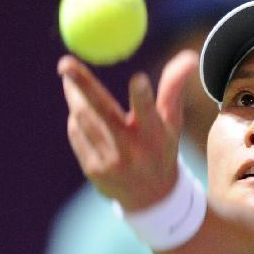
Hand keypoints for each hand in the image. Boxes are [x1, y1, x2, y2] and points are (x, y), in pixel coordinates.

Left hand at [58, 50, 198, 211]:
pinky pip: (76, 132)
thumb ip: (174, 87)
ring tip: (70, 81)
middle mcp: (133, 150)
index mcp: (156, 136)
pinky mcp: (92, 169)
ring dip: (75, 96)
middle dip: (82, 86)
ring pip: (83, 119)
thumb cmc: (162, 147)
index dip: (144, 97)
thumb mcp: (172, 121)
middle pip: (102, 112)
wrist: (150, 197)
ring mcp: (110, 161)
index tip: (138, 77)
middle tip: (65, 63)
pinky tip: (87, 122)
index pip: (150, 113)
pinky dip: (78, 120)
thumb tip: (189, 56)